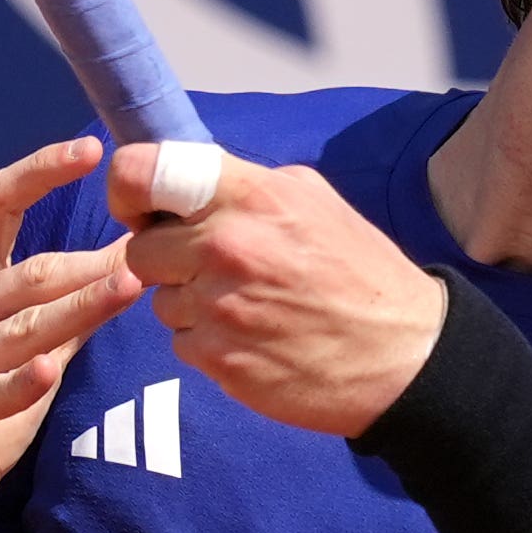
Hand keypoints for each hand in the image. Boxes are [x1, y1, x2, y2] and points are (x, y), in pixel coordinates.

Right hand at [0, 139, 141, 532]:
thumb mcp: (26, 351)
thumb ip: (68, 309)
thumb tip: (134, 259)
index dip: (40, 171)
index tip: (92, 151)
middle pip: (29, 275)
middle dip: (93, 265)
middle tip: (153, 251)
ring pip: (21, 329)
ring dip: (80, 309)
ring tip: (132, 289)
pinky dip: (21, 382)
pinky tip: (49, 370)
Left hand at [109, 145, 449, 438]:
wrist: (404, 357)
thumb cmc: (361, 276)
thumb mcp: (313, 202)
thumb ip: (244, 186)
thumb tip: (184, 181)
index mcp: (251, 196)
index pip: (141, 172)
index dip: (127, 190)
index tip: (139, 208)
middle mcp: (228, 247)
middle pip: (139, 248)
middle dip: (166, 258)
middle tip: (209, 268)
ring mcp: (220, 307)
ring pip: (159, 299)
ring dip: (191, 304)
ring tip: (247, 306)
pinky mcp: (219, 359)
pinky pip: (181, 343)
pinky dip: (208, 342)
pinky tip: (254, 339)